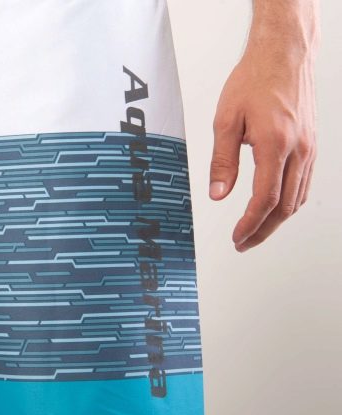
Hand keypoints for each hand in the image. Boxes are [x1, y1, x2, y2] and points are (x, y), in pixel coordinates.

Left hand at [209, 45, 316, 251]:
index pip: (265, 198)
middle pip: (285, 206)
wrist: (283, 56)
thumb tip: (218, 194)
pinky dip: (290, 202)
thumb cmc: (253, 81)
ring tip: (256, 231)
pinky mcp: (311, 145)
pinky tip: (275, 208)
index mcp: (275, 144)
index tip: (237, 237)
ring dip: (277, 220)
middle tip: (243, 243)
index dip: (250, 223)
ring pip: (298, 198)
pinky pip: (304, 183)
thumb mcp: (226, 120)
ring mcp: (309, 148)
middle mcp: (298, 150)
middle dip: (263, 230)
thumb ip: (222, 160)